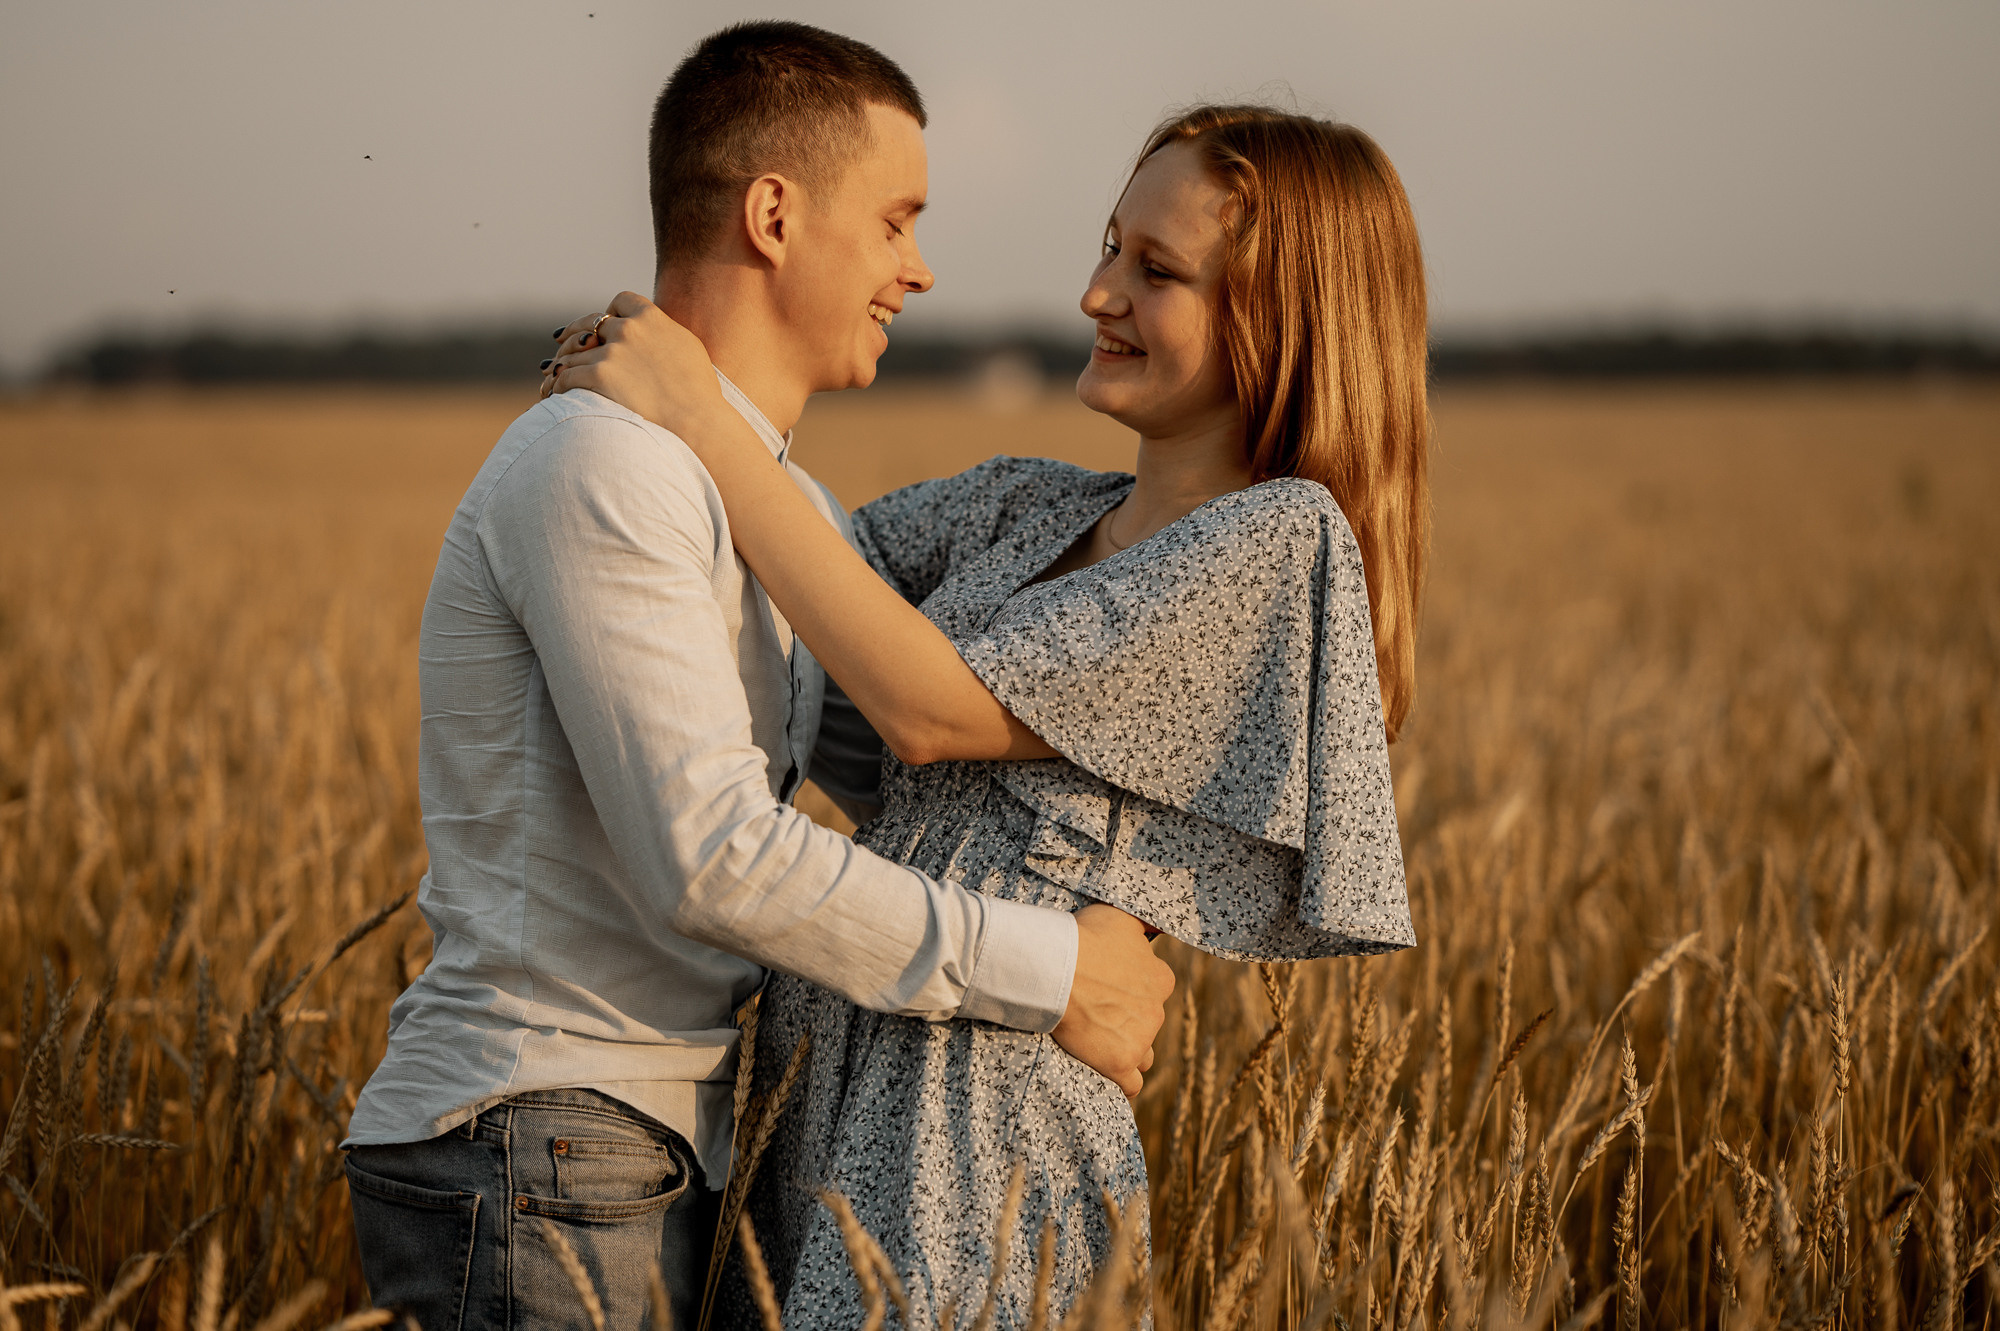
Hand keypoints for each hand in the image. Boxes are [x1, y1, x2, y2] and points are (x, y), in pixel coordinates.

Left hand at [542, 292, 728, 436]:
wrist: (697, 420)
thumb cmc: (699, 392)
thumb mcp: (687, 348)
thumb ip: (665, 333)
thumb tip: (656, 331)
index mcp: (652, 318)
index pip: (621, 301)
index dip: (610, 311)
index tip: (604, 325)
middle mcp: (628, 329)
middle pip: (591, 324)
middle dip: (576, 333)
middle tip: (563, 342)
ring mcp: (612, 352)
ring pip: (574, 351)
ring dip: (562, 361)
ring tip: (553, 372)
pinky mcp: (598, 375)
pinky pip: (567, 374)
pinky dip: (557, 383)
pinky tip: (554, 392)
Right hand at [1051, 905, 1175, 1099]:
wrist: (1056, 968)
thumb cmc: (1084, 938)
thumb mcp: (1119, 917)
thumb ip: (1141, 923)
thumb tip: (1154, 925)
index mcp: (1160, 978)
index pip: (1156, 989)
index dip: (1134, 989)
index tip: (1110, 987)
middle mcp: (1157, 1010)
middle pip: (1147, 1021)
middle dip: (1128, 1019)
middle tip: (1096, 1010)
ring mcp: (1140, 1039)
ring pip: (1143, 1053)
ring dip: (1128, 1049)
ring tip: (1100, 1042)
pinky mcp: (1119, 1063)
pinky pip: (1131, 1084)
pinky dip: (1122, 1081)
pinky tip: (1108, 1073)